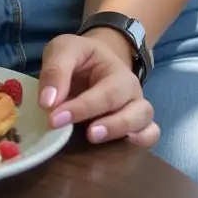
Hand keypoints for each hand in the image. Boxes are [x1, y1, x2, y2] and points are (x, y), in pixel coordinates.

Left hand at [38, 30, 159, 146]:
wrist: (94, 61)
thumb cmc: (79, 57)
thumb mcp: (63, 50)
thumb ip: (54, 71)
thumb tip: (47, 103)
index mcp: (116, 71)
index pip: (105, 91)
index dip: (81, 107)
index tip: (55, 118)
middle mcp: (130, 91)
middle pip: (131, 109)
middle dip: (109, 123)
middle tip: (86, 133)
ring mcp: (136, 109)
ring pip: (145, 123)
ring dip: (123, 132)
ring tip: (96, 137)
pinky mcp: (136, 126)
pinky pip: (150, 135)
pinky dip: (142, 141)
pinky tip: (121, 147)